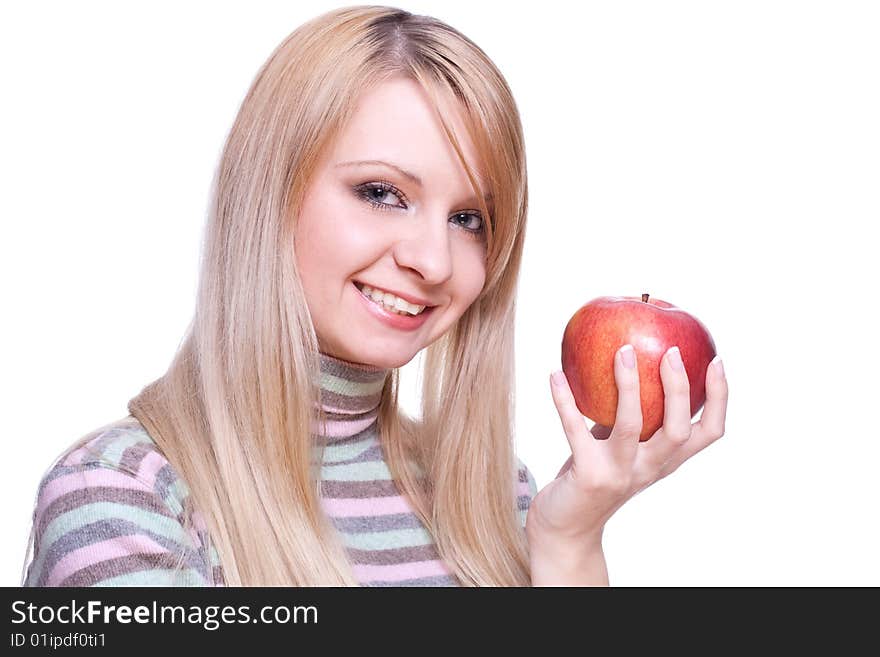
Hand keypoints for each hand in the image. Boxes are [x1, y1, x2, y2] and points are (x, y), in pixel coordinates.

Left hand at [525, 345, 727, 550]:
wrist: (566, 530)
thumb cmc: (593, 476)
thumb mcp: (620, 446)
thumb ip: (630, 415)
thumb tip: (628, 357)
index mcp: (664, 461)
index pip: (709, 433)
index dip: (719, 398)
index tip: (717, 361)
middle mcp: (648, 469)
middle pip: (678, 430)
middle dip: (678, 388)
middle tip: (671, 351)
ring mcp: (619, 474)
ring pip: (632, 426)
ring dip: (628, 385)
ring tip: (623, 351)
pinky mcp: (588, 476)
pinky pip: (575, 429)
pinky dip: (564, 400)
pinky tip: (555, 375)